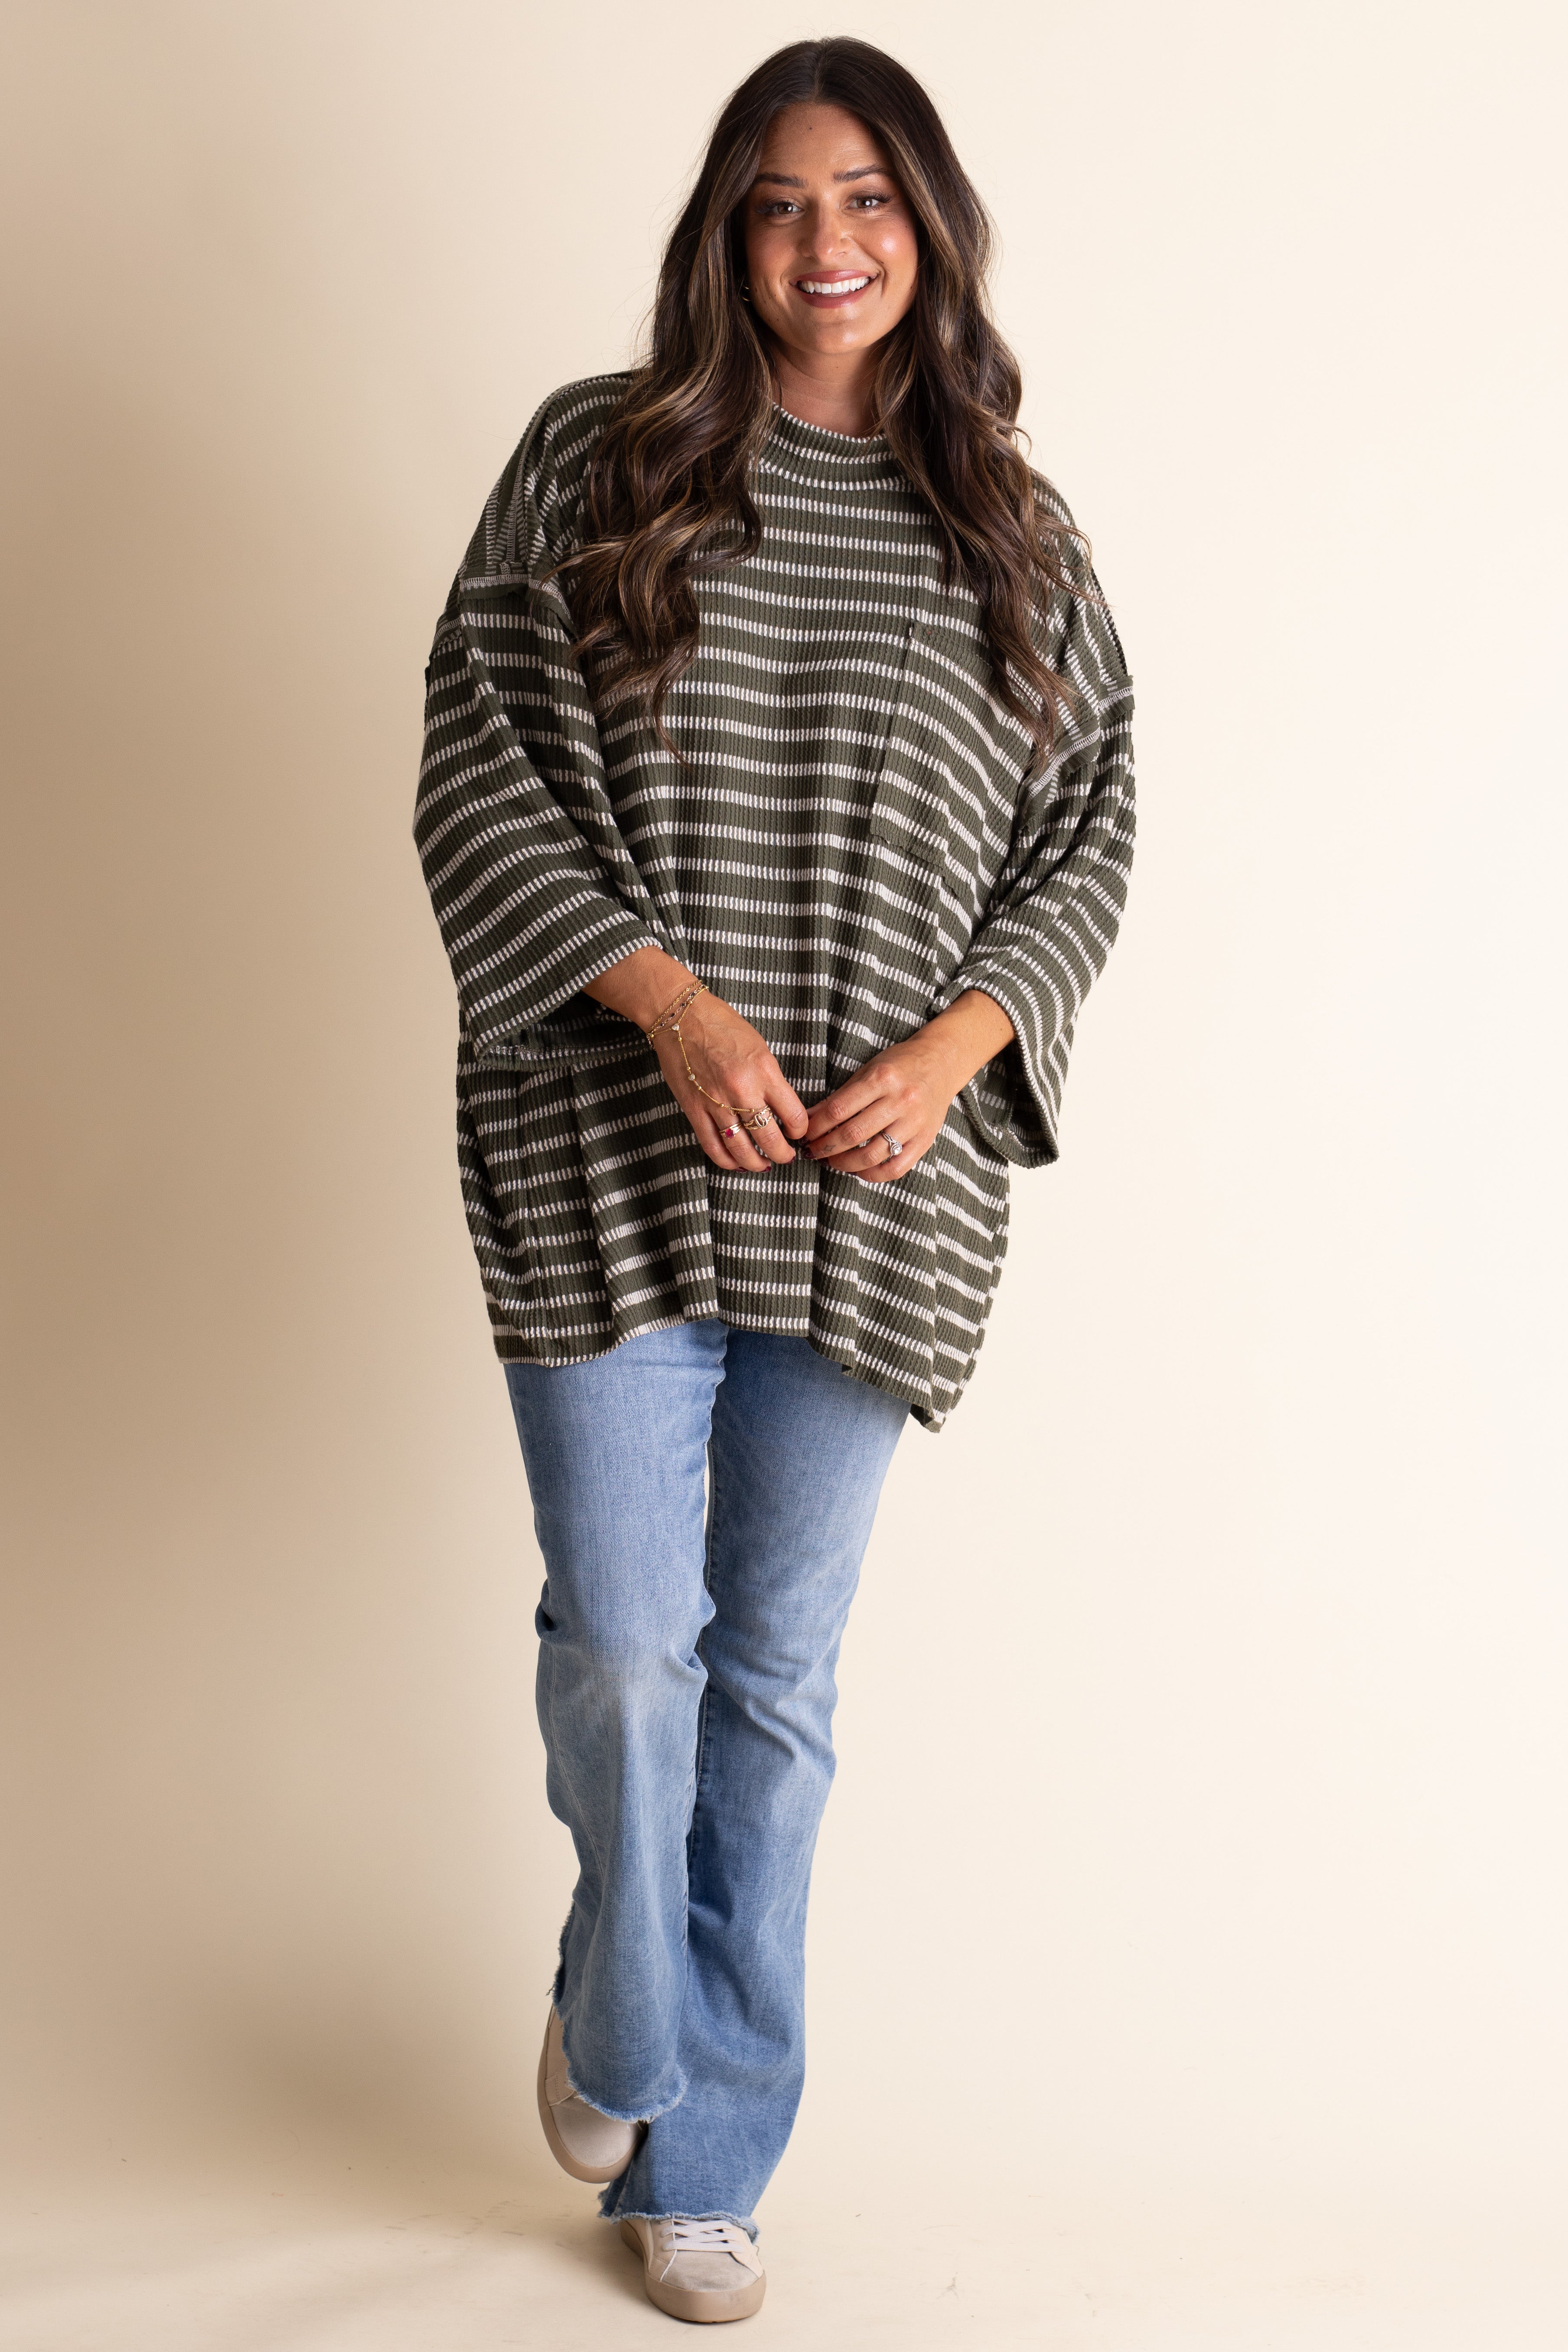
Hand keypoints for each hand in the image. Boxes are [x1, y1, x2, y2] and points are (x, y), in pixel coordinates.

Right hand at [582, 948, 807, 1172]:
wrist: (681, 1016)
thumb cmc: (723, 1026)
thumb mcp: (760, 1048)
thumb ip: (772, 1080)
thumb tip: (783, 1110)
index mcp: (765, 1071)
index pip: (794, 1115)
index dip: (801, 1131)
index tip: (799, 1132)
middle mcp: (742, 1090)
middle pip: (770, 1140)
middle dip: (783, 1155)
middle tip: (787, 1156)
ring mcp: (716, 1103)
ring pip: (741, 1149)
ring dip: (756, 1164)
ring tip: (763, 1165)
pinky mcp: (694, 1109)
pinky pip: (712, 1146)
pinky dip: (726, 1161)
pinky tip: (736, 1164)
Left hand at [803, 991, 1014, 1180]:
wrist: (942, 1062)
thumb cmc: (900, 1064)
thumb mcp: (869, 1070)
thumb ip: (841, 1096)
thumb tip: (809, 1118)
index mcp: (882, 1079)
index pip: (838, 1110)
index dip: (816, 1127)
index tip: (805, 1134)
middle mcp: (900, 1101)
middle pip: (852, 1135)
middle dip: (825, 1148)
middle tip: (812, 1152)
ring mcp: (914, 1123)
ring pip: (871, 1155)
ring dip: (844, 1164)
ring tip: (831, 1161)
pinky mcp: (925, 1140)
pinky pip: (896, 1168)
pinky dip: (873, 1175)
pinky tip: (858, 1170)